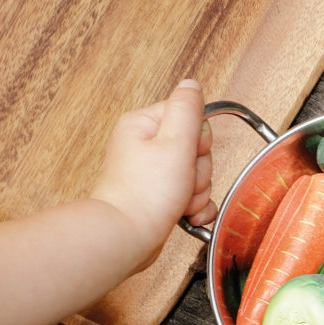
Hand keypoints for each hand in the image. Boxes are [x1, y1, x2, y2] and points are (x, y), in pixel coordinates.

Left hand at [90, 79, 215, 272]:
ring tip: (179, 202)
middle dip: (198, 171)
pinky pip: (190, 196)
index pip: (190, 117)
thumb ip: (188, 109)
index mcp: (144, 125)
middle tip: (182, 182)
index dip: (198, 139)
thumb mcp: (175, 142)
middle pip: (196, 148)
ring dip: (197, 192)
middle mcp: (145, 146)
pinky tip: (187, 216)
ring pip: (196, 174)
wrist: (125, 239)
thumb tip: (192, 85)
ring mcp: (151, 173)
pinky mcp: (158, 196)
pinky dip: (194, 207)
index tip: (188, 154)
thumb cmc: (145, 194)